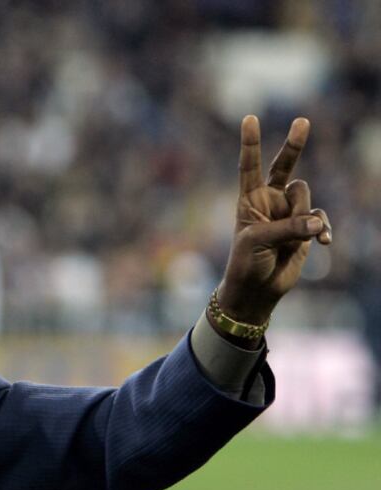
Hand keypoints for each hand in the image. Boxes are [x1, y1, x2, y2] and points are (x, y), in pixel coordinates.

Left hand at [217, 115, 332, 326]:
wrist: (257, 289)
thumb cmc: (246, 263)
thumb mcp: (259, 242)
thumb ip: (288, 228)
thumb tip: (318, 223)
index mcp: (249, 199)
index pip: (250, 166)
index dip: (251, 143)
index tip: (249, 118)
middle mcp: (269, 200)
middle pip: (285, 167)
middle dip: (294, 145)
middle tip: (302, 121)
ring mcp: (289, 213)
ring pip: (306, 198)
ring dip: (304, 217)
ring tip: (296, 239)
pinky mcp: (305, 228)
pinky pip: (320, 219)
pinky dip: (322, 230)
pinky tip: (323, 242)